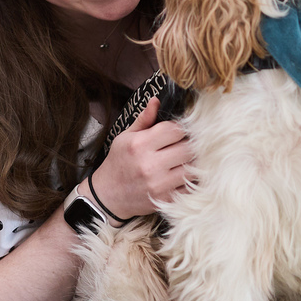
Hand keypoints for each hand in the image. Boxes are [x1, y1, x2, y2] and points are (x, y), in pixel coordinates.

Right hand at [88, 97, 194, 218]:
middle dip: (188, 144)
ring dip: (191, 162)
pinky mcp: (166, 199)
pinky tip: (180, 174)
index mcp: (140, 145)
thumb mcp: (125, 138)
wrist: (108, 196)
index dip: (179, 128)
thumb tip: (156, 100)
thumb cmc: (118, 163)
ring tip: (183, 159)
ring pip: (193, 167)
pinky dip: (189, 179)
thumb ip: (144, 120)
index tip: (176, 132)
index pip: (175, 129)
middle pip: (188, 147)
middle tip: (182, 145)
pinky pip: (190, 186)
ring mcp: (159, 184)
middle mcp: (150, 164)